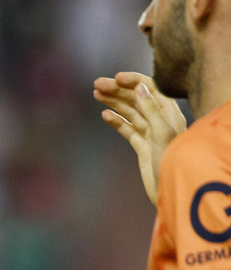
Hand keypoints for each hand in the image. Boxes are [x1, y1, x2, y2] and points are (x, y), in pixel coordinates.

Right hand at [95, 72, 187, 206]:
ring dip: (114, 102)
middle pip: (138, 99)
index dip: (133, 81)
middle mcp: (161, 120)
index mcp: (170, 114)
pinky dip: (116, 121)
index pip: (151, 89)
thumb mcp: (162, 134)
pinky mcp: (143, 147)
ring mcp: (151, 134)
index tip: (115, 78)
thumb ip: (151, 110)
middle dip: (118, 90)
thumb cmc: (172, 162)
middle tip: (97, 84)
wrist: (171, 191)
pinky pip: (128, 129)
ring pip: (131, 112)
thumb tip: (139, 88)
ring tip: (97, 94)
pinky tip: (105, 116)